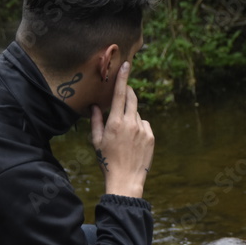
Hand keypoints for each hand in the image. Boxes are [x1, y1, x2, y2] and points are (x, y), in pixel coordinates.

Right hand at [90, 62, 154, 198]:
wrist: (126, 180)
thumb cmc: (107, 161)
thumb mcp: (96, 141)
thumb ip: (95, 121)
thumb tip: (94, 105)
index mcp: (115, 122)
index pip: (119, 94)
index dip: (122, 78)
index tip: (126, 65)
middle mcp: (130, 123)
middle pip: (131, 99)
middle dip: (128, 92)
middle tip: (124, 92)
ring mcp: (143, 130)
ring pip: (137, 114)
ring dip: (131, 117)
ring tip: (124, 135)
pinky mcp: (151, 137)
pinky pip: (145, 125)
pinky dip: (139, 127)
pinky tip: (133, 141)